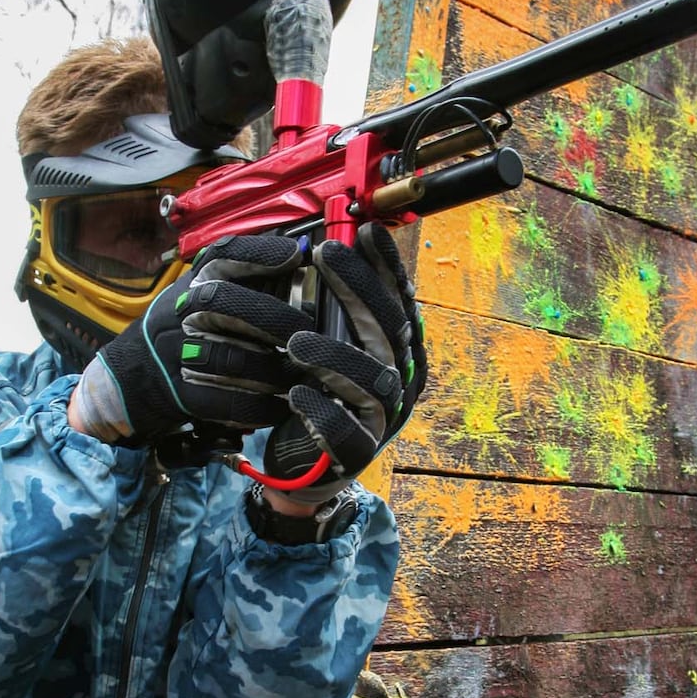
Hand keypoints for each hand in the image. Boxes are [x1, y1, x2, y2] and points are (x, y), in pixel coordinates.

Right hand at [70, 235, 308, 445]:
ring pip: (231, 358)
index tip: (295, 255)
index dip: (259, 253)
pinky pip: (225, 402)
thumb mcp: (202, 293)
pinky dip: (258, 406)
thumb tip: (301, 256)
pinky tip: (282, 406)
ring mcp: (178, 355)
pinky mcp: (182, 395)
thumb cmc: (184, 328)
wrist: (131, 376)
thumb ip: (247, 279)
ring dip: (274, 369)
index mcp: (193, 283)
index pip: (223, 257)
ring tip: (304, 373)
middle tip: (307, 331)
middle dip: (273, 317)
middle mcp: (182, 313)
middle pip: (226, 304)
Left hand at [261, 223, 426, 500]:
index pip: (401, 300)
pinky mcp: (358, 452)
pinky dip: (321, 410)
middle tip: (326, 255)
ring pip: (374, 380)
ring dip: (334, 356)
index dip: (386, 265)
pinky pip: (346, 430)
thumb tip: (331, 246)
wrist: (305, 467)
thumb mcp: (330, 346)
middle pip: (391, 330)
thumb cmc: (318, 395)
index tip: (365, 230)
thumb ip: (337, 309)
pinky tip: (295, 393)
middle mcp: (400, 381)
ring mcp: (384, 418)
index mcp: (398, 351)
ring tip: (296, 341)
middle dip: (359, 288)